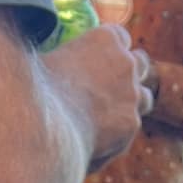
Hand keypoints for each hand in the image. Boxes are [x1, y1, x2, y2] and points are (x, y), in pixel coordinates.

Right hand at [45, 23, 153, 167]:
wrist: (44, 126)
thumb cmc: (36, 91)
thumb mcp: (42, 61)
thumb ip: (56, 59)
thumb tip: (43, 62)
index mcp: (105, 38)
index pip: (120, 37)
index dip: (112, 50)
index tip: (103, 61)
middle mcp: (126, 63)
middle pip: (141, 64)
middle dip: (131, 74)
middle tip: (116, 88)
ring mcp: (133, 96)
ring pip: (145, 98)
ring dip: (132, 105)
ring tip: (112, 119)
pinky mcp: (130, 126)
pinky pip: (129, 130)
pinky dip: (117, 136)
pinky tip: (95, 145)